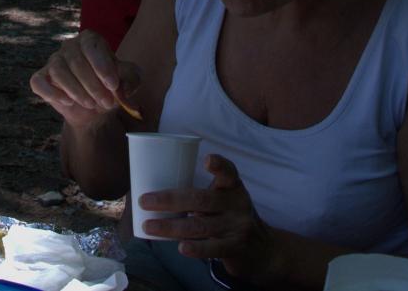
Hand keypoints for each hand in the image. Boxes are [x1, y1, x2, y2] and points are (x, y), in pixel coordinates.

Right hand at [29, 30, 141, 127]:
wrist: (95, 108)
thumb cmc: (111, 88)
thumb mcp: (129, 81)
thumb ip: (131, 78)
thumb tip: (123, 84)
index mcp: (90, 40)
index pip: (92, 46)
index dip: (102, 65)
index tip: (113, 85)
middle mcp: (69, 46)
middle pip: (76, 61)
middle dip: (93, 85)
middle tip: (107, 102)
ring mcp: (54, 61)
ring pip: (59, 71)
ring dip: (76, 90)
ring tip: (91, 104)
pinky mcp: (41, 78)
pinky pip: (39, 82)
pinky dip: (52, 92)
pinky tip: (68, 102)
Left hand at [139, 155, 281, 282]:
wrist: (263, 248)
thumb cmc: (230, 217)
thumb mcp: (225, 200)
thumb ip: (200, 195)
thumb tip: (154, 195)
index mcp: (233, 187)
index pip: (229, 172)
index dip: (219, 165)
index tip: (207, 160)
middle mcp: (237, 204)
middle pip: (201, 199)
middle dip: (170, 199)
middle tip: (144, 200)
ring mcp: (237, 227)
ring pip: (199, 225)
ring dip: (170, 227)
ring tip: (148, 226)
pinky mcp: (234, 248)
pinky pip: (212, 248)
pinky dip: (195, 248)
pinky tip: (181, 248)